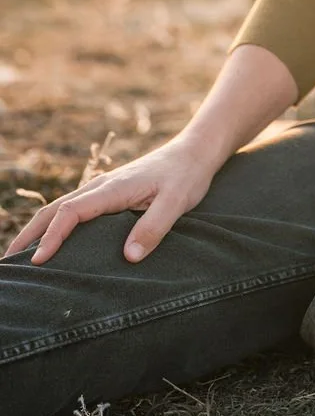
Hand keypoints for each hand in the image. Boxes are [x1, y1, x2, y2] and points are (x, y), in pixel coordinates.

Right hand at [3, 137, 215, 265]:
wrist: (195, 151)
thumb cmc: (186, 176)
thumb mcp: (177, 201)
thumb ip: (154, 227)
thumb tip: (129, 257)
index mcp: (112, 188)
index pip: (71, 212)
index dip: (52, 236)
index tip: (38, 261)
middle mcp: (101, 187)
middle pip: (55, 210)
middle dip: (29, 235)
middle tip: (8, 264)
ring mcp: (103, 190)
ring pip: (60, 209)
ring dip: (38, 231)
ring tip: (20, 258)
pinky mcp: (108, 195)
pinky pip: (73, 211)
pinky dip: (54, 226)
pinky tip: (52, 243)